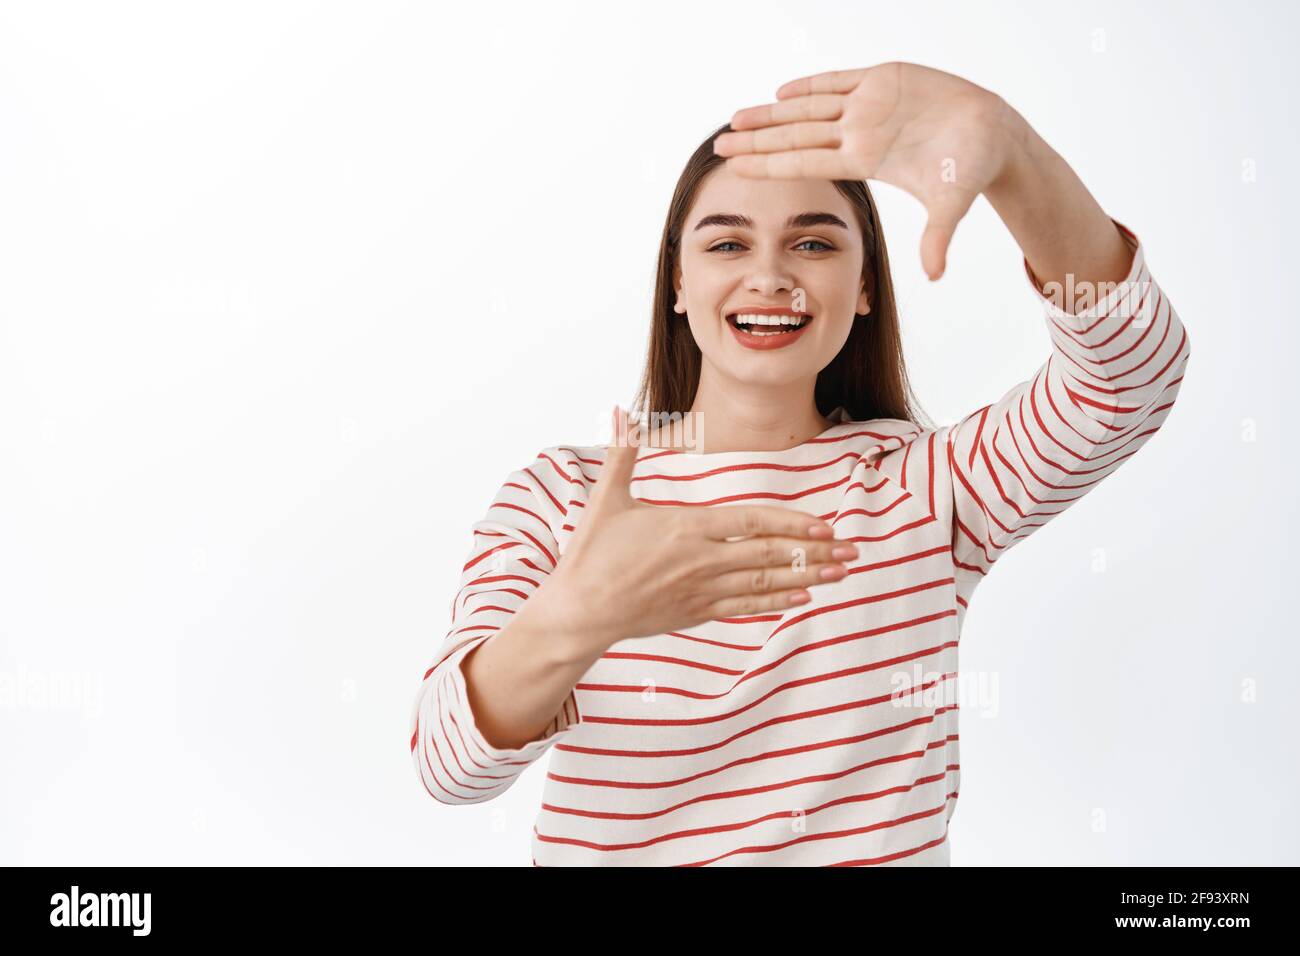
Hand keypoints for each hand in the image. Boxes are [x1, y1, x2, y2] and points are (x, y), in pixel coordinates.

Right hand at [538, 407, 859, 657]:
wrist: (579, 611)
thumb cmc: (592, 554)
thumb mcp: (607, 499)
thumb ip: (623, 454)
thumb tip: (621, 412)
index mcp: (685, 527)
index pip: (751, 522)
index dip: (792, 524)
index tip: (825, 524)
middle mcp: (700, 561)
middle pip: (769, 554)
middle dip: (814, 551)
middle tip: (852, 550)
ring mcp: (700, 590)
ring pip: (764, 582)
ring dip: (806, 576)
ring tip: (840, 573)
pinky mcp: (695, 612)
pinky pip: (746, 607)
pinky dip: (776, 601)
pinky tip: (802, 596)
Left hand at [712, 60, 1021, 281]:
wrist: (993, 135)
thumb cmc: (970, 168)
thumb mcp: (952, 202)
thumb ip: (938, 236)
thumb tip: (935, 276)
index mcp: (864, 160)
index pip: (804, 162)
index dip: (769, 162)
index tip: (733, 166)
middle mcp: (858, 133)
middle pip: (795, 136)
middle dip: (756, 139)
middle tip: (717, 144)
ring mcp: (867, 106)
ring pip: (807, 108)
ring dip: (772, 112)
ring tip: (736, 117)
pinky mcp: (883, 79)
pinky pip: (838, 82)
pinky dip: (810, 85)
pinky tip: (780, 91)